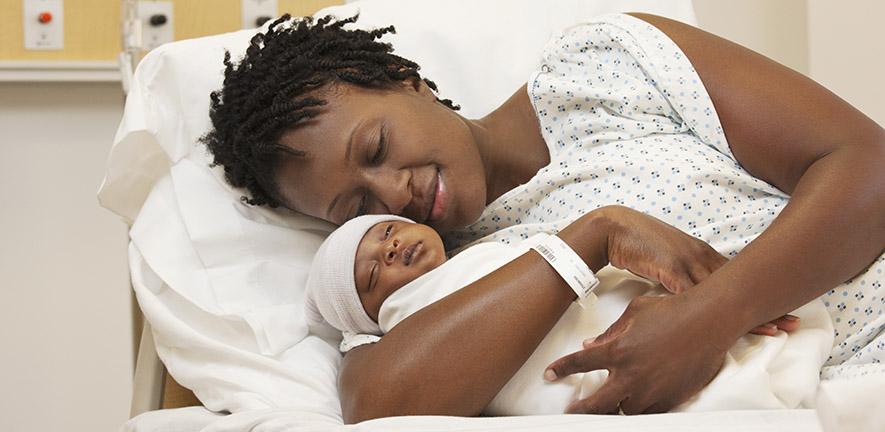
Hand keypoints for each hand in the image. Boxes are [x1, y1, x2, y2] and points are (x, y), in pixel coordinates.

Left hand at [546, 294, 725, 413]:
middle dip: (579, 411)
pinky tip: (634, 407)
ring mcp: (650, 390)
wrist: (709, 320)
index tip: (550, 375)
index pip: (579, 364)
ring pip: (622, 412)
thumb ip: (610, 331)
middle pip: (595, 403)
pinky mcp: (669, 399)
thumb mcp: (635, 313)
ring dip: (612, 410)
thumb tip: (591, 343)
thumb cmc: (673, 310)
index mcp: (617, 350)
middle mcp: (630, 374)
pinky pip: (648, 413)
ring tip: (604, 411)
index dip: (560, 370)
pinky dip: (638, 410)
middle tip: (571, 413)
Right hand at [598, 206, 799, 334]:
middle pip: (740, 284)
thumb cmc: (635, 241)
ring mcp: (686, 262)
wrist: (612, 227)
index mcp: (700, 253)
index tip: (784, 307)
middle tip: (793, 322)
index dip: (761, 293)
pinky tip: (724, 324)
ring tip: (774, 329)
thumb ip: (682, 272)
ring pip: (725, 292)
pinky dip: (712, 311)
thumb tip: (691, 293)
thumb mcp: (667, 257)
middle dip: (767, 304)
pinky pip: (695, 294)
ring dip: (749, 311)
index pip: (738, 276)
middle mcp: (699, 256)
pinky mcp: (669, 268)